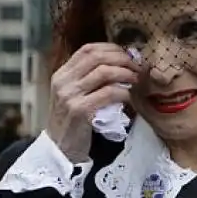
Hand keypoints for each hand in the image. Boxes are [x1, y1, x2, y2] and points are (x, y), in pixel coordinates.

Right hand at [46, 43, 138, 162]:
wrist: (59, 149)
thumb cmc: (72, 122)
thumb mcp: (73, 96)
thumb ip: (88, 80)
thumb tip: (118, 65)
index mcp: (62, 74)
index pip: (87, 49)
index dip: (111, 48)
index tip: (128, 54)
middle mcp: (63, 81)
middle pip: (97, 57)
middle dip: (122, 58)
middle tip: (137, 66)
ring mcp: (70, 95)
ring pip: (104, 72)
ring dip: (125, 73)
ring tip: (136, 79)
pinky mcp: (80, 111)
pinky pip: (108, 93)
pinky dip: (123, 92)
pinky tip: (129, 97)